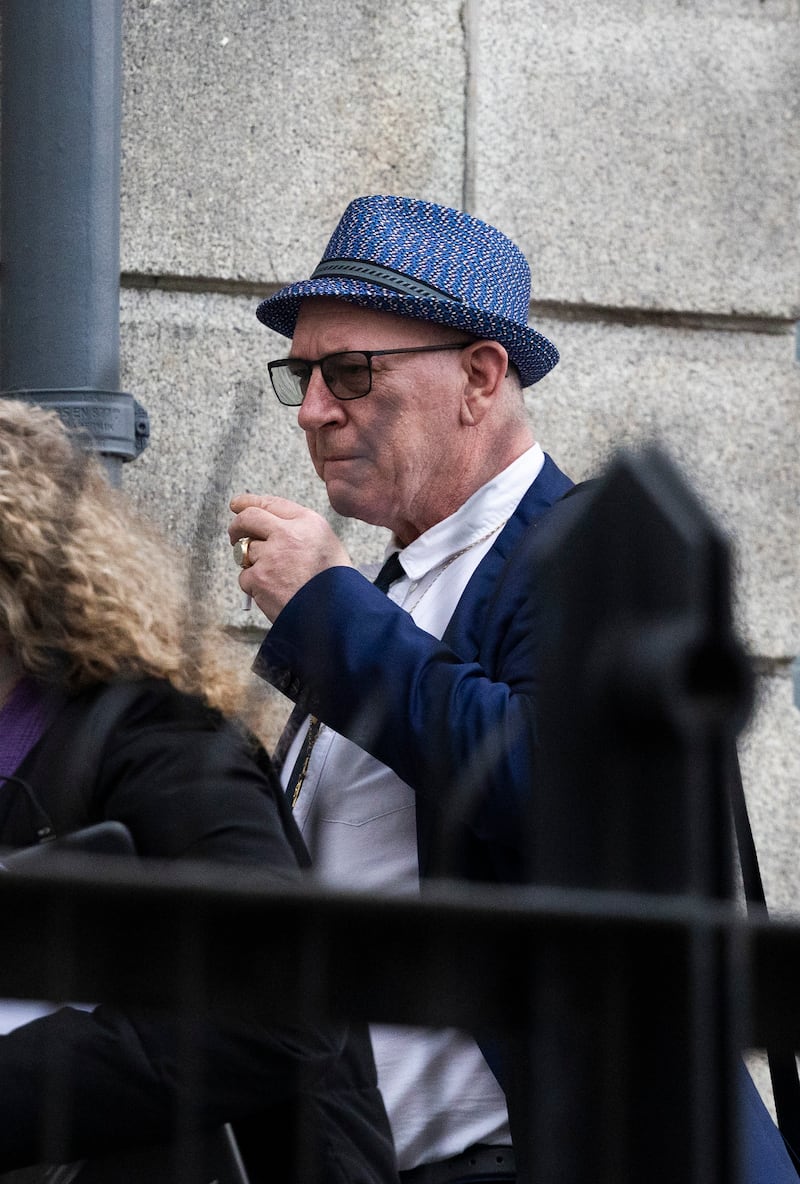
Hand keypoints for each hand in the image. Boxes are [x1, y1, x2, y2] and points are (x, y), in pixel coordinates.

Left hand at [229, 493, 353, 621]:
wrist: (337, 614)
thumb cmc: (335, 584)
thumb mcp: (328, 545)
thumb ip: (300, 532)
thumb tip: (269, 528)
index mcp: (308, 522)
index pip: (271, 503)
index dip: (249, 503)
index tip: (237, 505)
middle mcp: (288, 533)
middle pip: (248, 519)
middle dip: (237, 526)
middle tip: (235, 535)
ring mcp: (271, 555)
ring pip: (245, 550)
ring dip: (252, 562)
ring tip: (273, 577)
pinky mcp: (259, 578)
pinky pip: (245, 576)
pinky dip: (254, 585)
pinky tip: (273, 592)